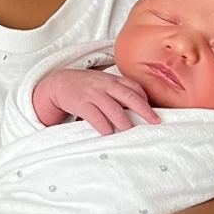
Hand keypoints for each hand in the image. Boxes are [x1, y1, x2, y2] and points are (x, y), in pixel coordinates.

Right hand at [40, 69, 159, 134]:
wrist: (59, 82)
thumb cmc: (85, 86)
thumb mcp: (103, 83)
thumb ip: (118, 91)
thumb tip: (138, 108)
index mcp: (113, 80)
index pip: (134, 87)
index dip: (146, 99)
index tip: (154, 112)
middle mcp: (106, 85)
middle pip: (129, 97)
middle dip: (144, 110)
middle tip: (155, 121)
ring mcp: (94, 94)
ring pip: (114, 108)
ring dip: (124, 121)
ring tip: (131, 132)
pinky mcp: (81, 104)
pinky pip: (96, 117)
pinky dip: (104, 127)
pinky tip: (109, 134)